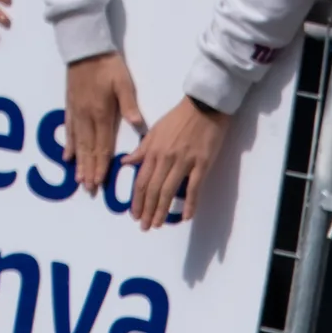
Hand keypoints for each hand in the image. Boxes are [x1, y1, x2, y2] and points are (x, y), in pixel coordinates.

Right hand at [65, 50, 142, 196]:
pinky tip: (67, 157)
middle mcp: (86, 116)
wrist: (85, 49)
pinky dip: (69, 145)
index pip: (102, 145)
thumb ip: (129, 106)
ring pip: (77, 143)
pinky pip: (68, 130)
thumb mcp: (123, 83)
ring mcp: (76, 113)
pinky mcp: (70, 107)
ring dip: (78, 163)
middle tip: (89, 189)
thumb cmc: (108, 65)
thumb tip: (138, 125)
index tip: (100, 181)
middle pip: (88, 149)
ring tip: (78, 180)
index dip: (101, 164)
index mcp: (101, 113)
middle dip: (89, 170)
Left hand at [131, 93, 231, 230]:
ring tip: (158, 224)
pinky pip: (194, 188)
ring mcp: (184, 162)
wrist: (204, 106)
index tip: (134, 214)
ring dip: (162, 211)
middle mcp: (165, 158)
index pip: (141, 180)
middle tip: (145, 226)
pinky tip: (185, 217)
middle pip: (152, 190)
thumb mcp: (155, 130)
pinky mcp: (201, 164)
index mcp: (153, 151)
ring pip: (168, 191)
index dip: (137, 200)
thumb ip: (142, 149)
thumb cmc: (180, 118)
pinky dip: (190, 204)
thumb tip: (127, 162)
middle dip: (147, 210)